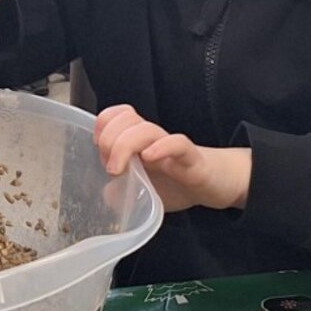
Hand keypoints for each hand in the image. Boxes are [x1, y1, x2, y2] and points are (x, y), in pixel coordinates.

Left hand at [94, 105, 250, 212]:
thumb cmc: (176, 183)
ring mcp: (171, 146)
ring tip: (119, 169)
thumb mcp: (143, 191)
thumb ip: (124, 191)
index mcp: (139, 140)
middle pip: (127, 119)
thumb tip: (106, 195)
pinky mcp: (192, 158)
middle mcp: (153, 138)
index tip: (96, 146)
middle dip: (109, 137)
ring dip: (126, 144)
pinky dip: (161, 147)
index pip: (118, 115)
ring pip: (147, 129)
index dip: (103, 124)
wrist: (215, 186)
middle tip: (108, 166)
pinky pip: (178, 144)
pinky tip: (149, 157)